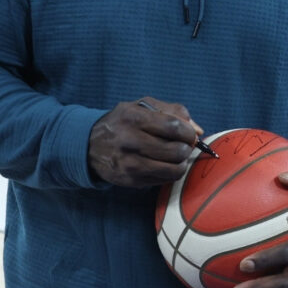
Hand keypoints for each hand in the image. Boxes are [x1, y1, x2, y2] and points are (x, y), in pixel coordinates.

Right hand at [87, 97, 203, 187]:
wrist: (89, 144)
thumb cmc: (124, 122)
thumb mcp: (143, 106)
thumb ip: (173, 111)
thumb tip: (197, 130)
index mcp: (133, 118)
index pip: (174, 127)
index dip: (188, 132)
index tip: (189, 134)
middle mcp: (129, 141)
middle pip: (176, 150)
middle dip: (186, 148)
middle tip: (182, 146)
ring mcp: (129, 163)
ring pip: (173, 169)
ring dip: (181, 163)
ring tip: (175, 156)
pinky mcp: (130, 180)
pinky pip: (164, 180)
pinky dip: (169, 173)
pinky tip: (162, 164)